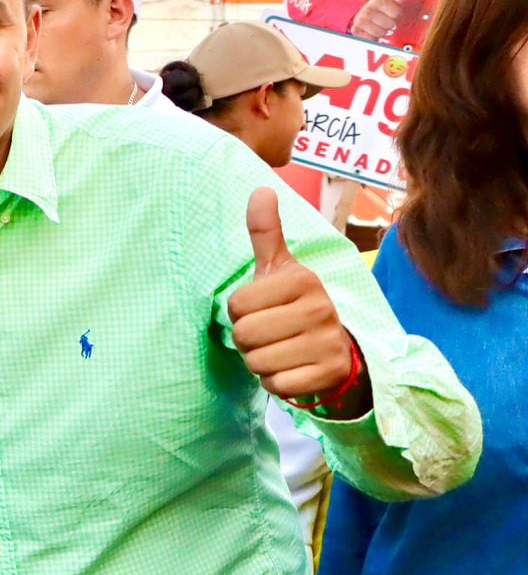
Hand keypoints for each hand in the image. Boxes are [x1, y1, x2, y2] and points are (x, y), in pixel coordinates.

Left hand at [229, 189, 367, 408]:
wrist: (336, 345)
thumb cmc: (295, 304)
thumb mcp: (279, 268)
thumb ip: (266, 233)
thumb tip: (262, 189)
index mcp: (302, 280)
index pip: (237, 305)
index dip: (240, 312)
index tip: (261, 309)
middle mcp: (320, 308)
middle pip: (245, 335)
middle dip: (247, 340)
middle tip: (269, 333)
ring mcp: (328, 342)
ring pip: (258, 362)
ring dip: (260, 362)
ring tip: (280, 349)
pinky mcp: (330, 373)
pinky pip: (278, 385)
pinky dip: (277, 382)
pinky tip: (292, 369)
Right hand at [349, 0, 415, 42]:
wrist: (363, 16)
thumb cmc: (382, 10)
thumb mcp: (393, 2)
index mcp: (378, 0)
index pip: (397, 13)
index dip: (398, 16)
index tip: (393, 14)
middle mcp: (367, 9)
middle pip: (390, 24)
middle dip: (391, 26)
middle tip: (387, 22)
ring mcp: (360, 20)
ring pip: (381, 33)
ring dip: (383, 33)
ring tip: (381, 28)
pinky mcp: (356, 30)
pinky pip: (371, 39)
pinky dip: (374, 38)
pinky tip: (373, 33)